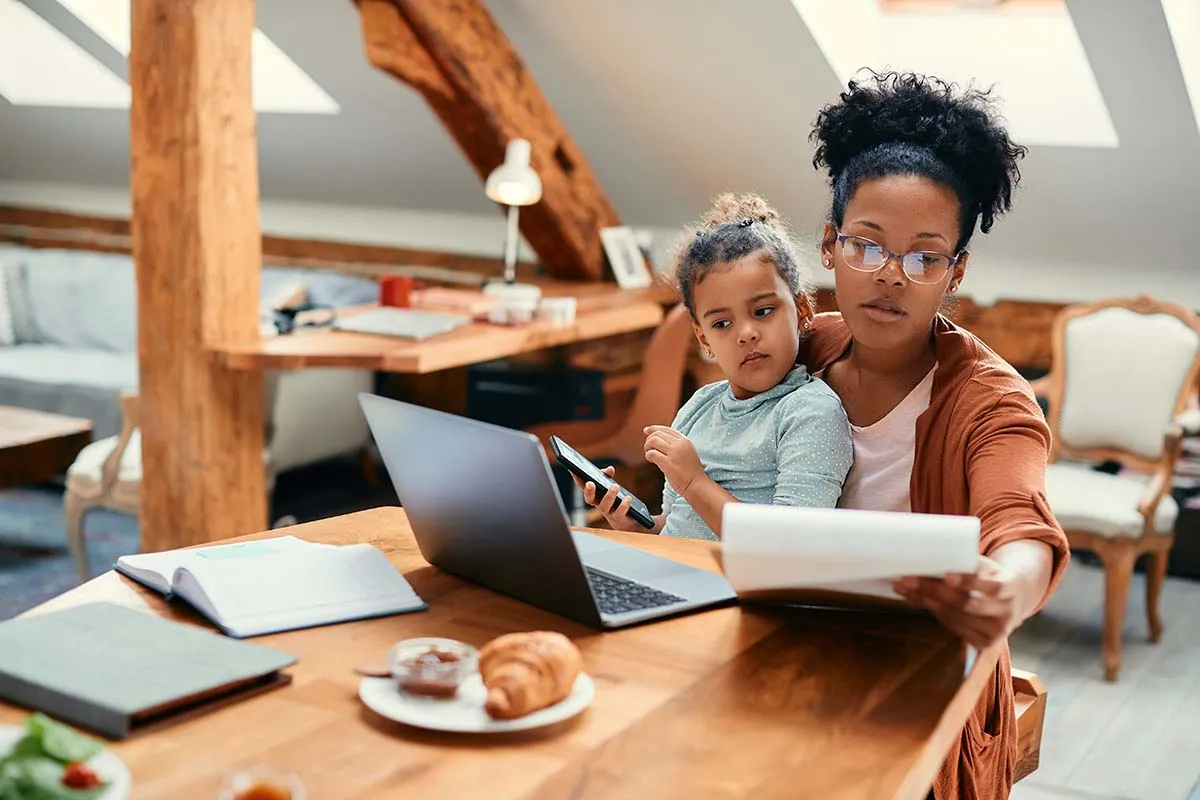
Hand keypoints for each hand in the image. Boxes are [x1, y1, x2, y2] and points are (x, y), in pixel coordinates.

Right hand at [572, 466, 643, 532]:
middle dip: (589, 491)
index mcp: (594, 495)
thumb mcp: (610, 486)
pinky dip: (624, 504)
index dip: (577, 479)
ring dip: (609, 495)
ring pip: (605, 505)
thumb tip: (609, 469)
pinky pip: (619, 512)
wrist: (625, 520)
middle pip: (589, 499)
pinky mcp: (618, 518)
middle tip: (590, 483)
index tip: (573, 470)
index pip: (582, 487)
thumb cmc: (614, 500)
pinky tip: (628, 498)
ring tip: (615, 486)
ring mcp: (608, 512)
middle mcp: (598, 504)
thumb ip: (608, 477)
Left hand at [643, 425, 703, 494]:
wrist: (696, 484)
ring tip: (648, 454)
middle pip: (658, 434)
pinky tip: (650, 460)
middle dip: (649, 439)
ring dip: (647, 446)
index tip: (646, 430)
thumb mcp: (687, 452)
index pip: (666, 429)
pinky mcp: (668, 463)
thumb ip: (676, 446)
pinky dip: (648, 455)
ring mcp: (674, 453)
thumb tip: (658, 441)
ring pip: (653, 441)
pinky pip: (652, 453)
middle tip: (648, 448)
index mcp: (685, 441)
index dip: (654, 428)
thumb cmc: (690, 472)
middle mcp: (680, 444)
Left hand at [893, 555, 1020, 649]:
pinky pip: (953, 627)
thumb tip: (931, 556)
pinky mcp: (984, 642)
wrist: (1013, 600)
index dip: (968, 582)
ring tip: (905, 587)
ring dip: (926, 601)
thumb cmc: (992, 577)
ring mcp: (995, 631)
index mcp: (1010, 587)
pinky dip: (932, 611)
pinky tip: (915, 599)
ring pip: (955, 617)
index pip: (990, 586)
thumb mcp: (987, 566)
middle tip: (909, 579)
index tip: (946, 576)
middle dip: (934, 590)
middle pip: (967, 604)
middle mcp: (1005, 612)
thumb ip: (966, 563)